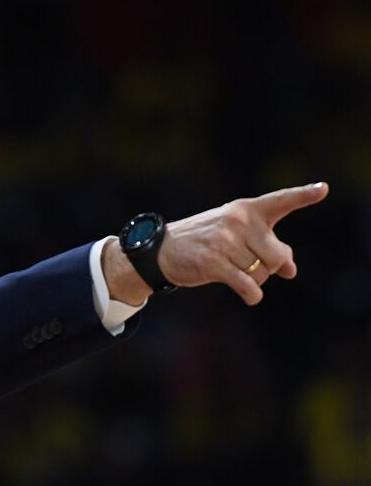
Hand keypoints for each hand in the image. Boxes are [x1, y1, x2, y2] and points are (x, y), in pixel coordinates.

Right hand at [158, 182, 329, 304]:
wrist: (163, 249)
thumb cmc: (207, 241)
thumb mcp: (238, 236)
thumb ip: (269, 247)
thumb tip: (292, 271)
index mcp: (246, 209)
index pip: (280, 201)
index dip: (304, 195)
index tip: (322, 189)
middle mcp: (237, 221)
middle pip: (278, 256)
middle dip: (270, 267)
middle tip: (251, 265)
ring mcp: (225, 242)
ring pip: (263, 274)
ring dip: (255, 281)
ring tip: (235, 273)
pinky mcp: (214, 263)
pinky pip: (249, 286)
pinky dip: (253, 295)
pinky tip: (249, 296)